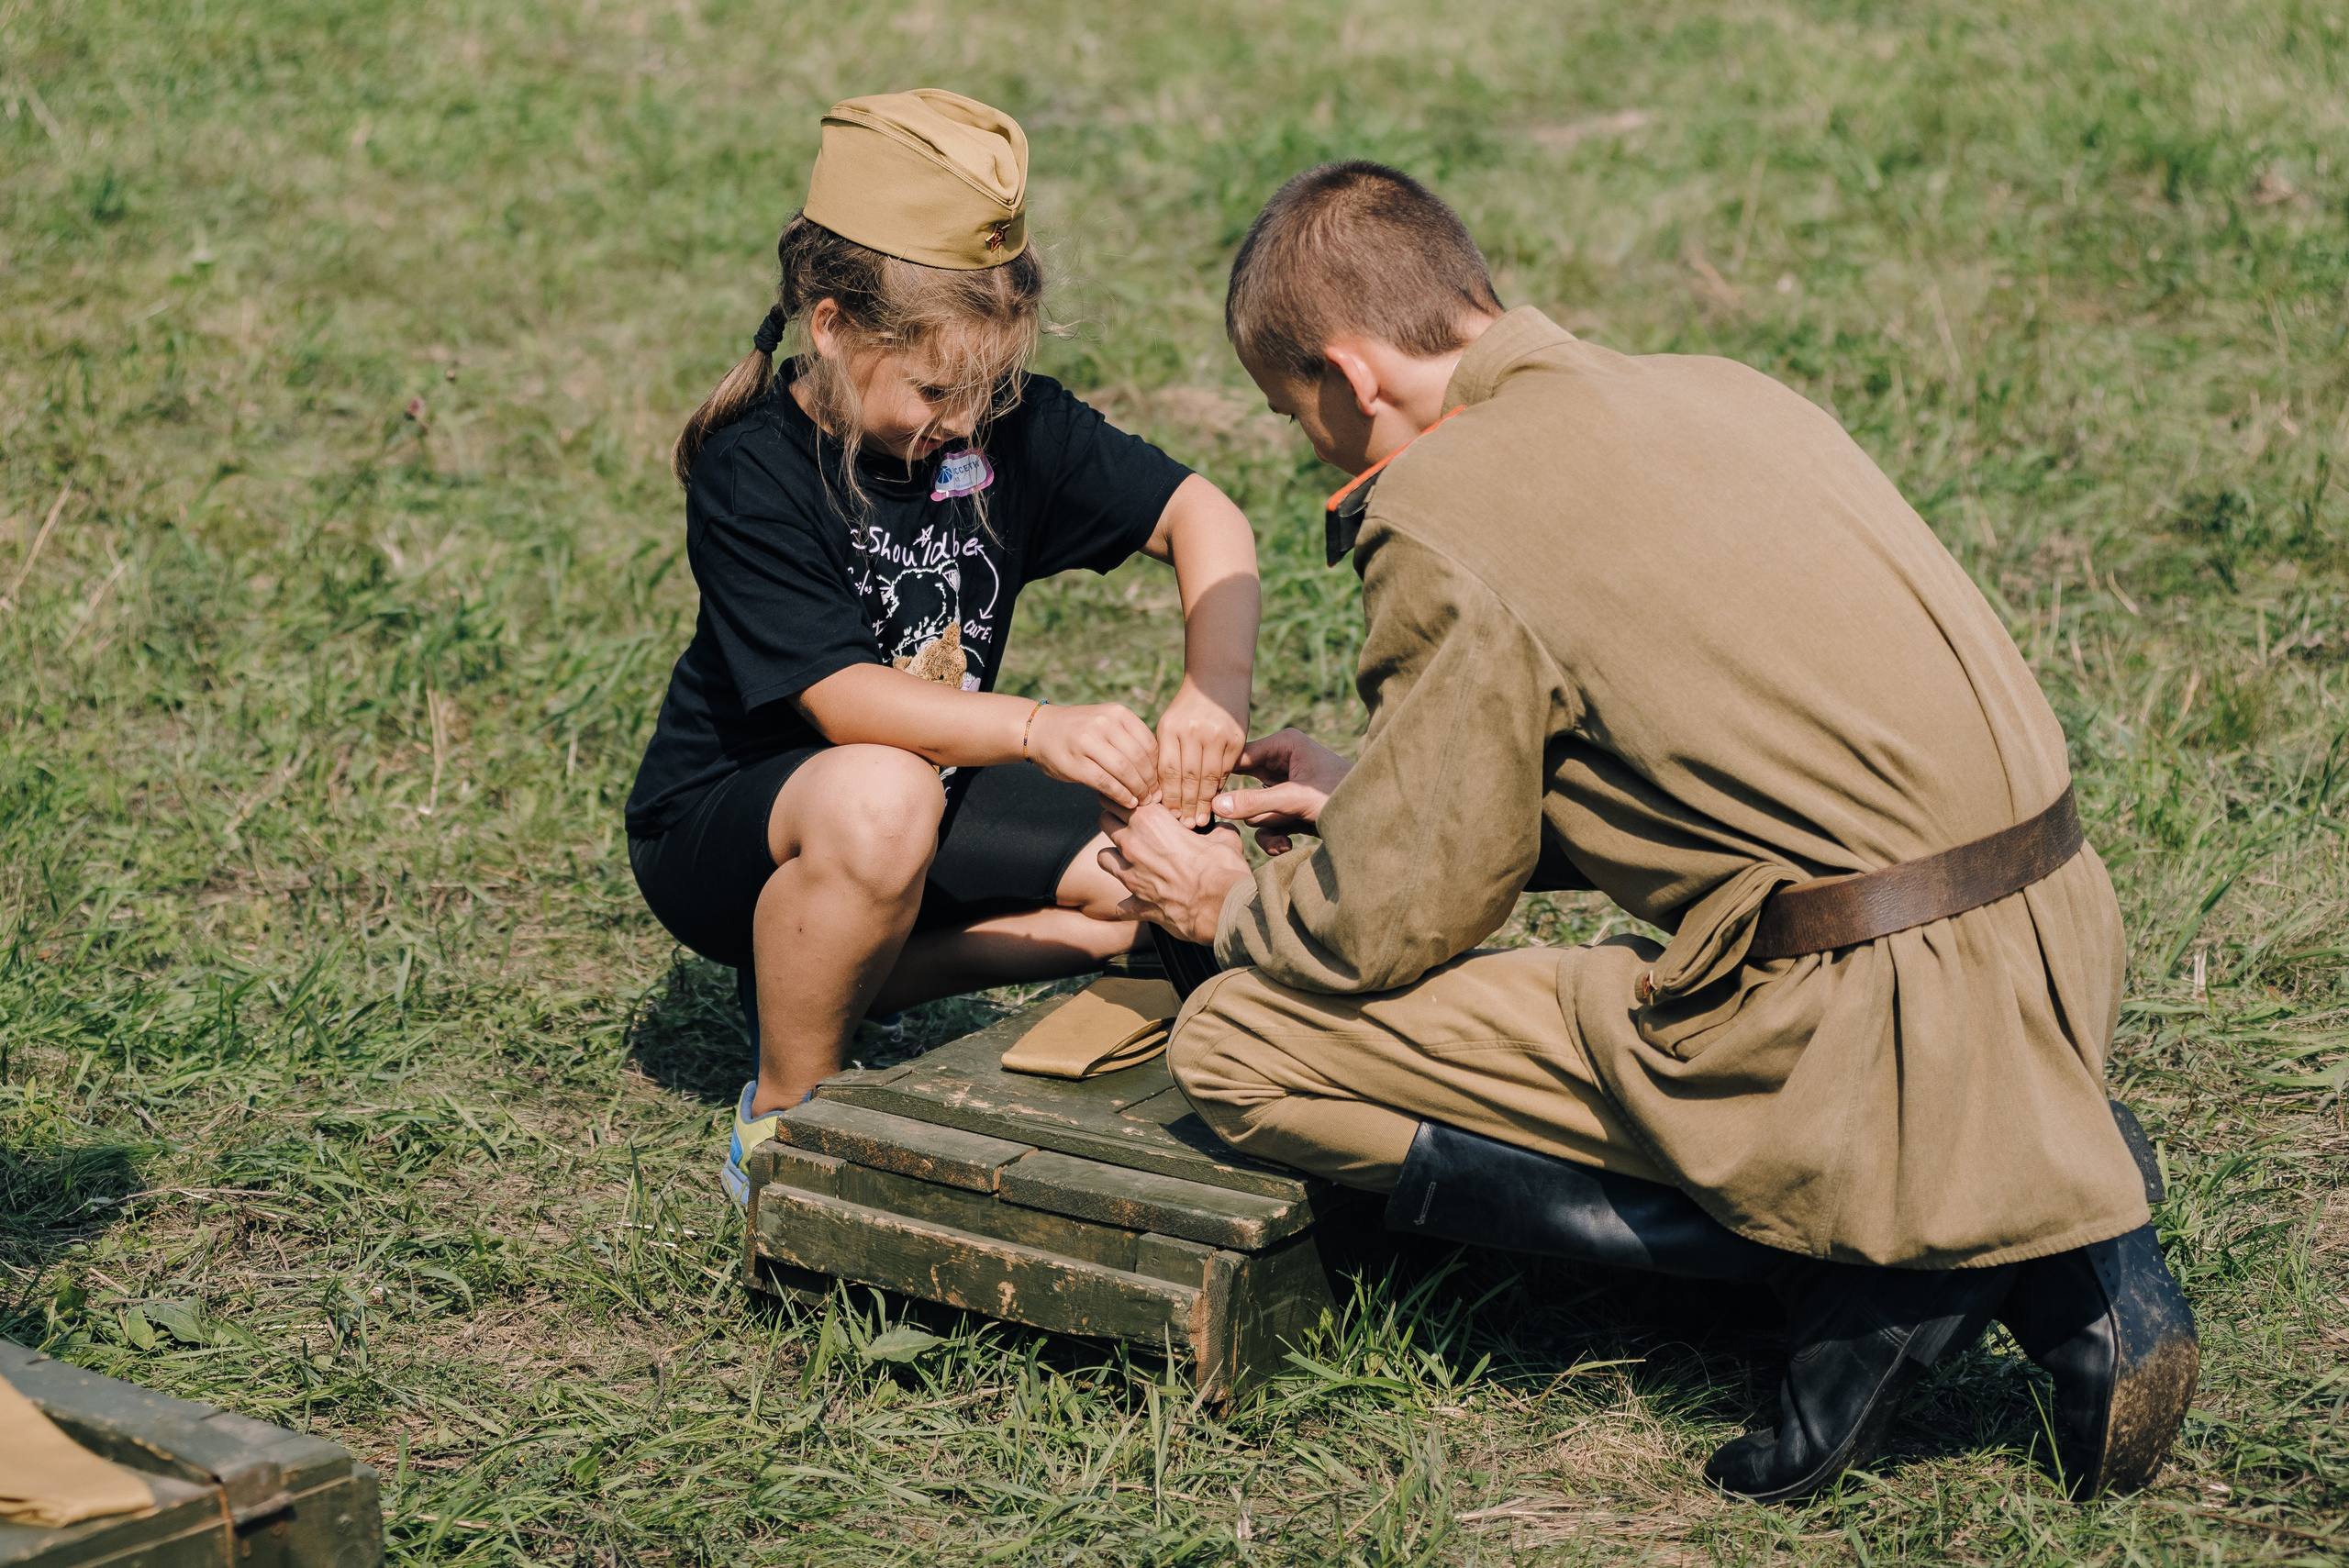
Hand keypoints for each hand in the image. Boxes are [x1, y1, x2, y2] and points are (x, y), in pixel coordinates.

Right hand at [1025, 701, 1159, 808]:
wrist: (1041, 730)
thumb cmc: (1081, 731)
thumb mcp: (1107, 722)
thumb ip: (1129, 738)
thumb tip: (1158, 769)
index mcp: (1117, 713)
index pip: (1149, 743)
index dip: (1157, 766)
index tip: (1159, 782)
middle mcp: (1104, 723)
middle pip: (1139, 758)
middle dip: (1150, 781)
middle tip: (1154, 796)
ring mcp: (1088, 742)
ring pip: (1124, 771)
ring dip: (1137, 790)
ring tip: (1142, 801)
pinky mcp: (1076, 762)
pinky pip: (1106, 782)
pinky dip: (1120, 795)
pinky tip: (1127, 802)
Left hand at [1097, 801, 1250, 943]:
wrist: (1221, 906)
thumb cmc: (1222, 867)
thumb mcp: (1224, 838)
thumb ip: (1216, 829)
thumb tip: (1220, 828)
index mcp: (1152, 821)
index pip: (1121, 797)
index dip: (1127, 797)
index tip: (1137, 801)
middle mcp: (1133, 844)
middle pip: (1106, 821)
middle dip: (1115, 821)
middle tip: (1131, 826)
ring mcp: (1131, 875)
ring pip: (1103, 858)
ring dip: (1114, 858)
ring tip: (1130, 860)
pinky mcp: (1137, 904)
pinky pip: (1121, 904)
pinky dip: (1130, 903)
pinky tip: (1142, 901)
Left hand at [1153, 677, 1246, 827]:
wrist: (1217, 680)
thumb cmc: (1187, 709)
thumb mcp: (1170, 724)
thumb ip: (1167, 755)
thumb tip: (1166, 794)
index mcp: (1170, 728)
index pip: (1167, 771)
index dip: (1169, 797)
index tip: (1168, 816)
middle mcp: (1193, 731)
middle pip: (1188, 778)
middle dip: (1186, 805)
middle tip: (1185, 826)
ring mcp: (1216, 734)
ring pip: (1209, 777)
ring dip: (1204, 802)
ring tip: (1200, 820)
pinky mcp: (1236, 737)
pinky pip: (1227, 769)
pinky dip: (1220, 786)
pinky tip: (1216, 800)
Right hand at [1210, 728, 1352, 854]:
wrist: (1377, 820)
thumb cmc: (1343, 797)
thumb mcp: (1296, 800)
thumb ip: (1256, 803)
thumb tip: (1216, 805)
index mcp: (1283, 744)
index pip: (1238, 757)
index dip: (1220, 778)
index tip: (1203, 799)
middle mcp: (1282, 762)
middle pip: (1241, 786)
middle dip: (1247, 810)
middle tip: (1230, 825)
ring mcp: (1285, 788)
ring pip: (1253, 811)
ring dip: (1266, 827)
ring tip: (1283, 838)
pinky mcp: (1291, 810)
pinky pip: (1267, 824)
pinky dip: (1274, 838)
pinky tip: (1286, 847)